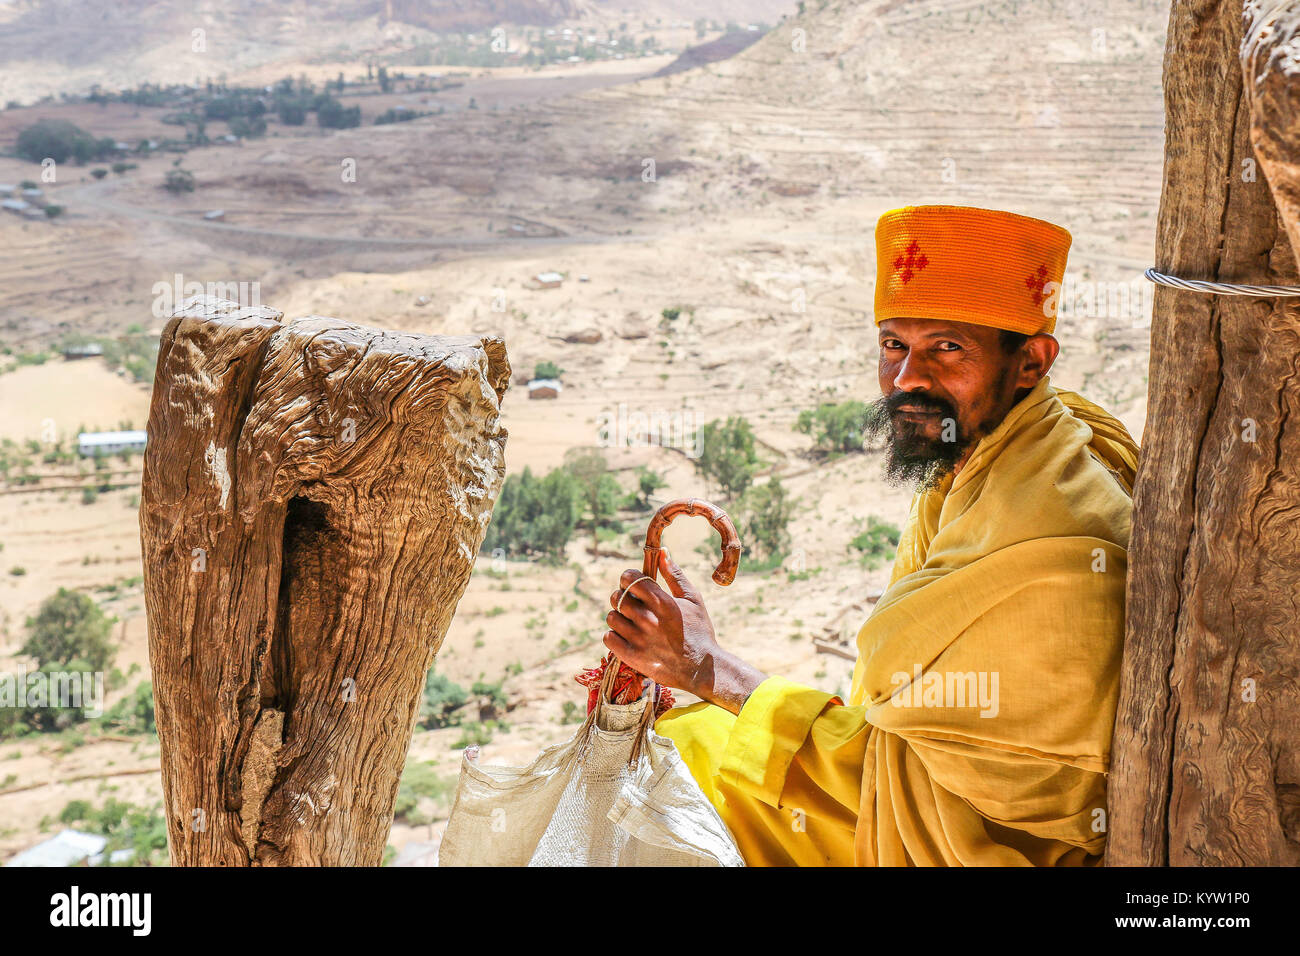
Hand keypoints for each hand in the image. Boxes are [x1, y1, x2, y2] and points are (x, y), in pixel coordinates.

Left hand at [604, 549, 765, 714]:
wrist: (701, 669)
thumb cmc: (698, 630)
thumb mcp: (693, 599)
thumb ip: (675, 575)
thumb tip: (662, 552)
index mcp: (663, 602)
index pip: (630, 579)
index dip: (627, 578)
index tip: (632, 583)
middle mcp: (648, 620)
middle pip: (617, 597)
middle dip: (622, 596)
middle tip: (632, 604)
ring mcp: (638, 639)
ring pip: (611, 617)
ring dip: (618, 617)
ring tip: (632, 622)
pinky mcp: (631, 657)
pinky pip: (608, 638)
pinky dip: (614, 636)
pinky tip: (627, 636)